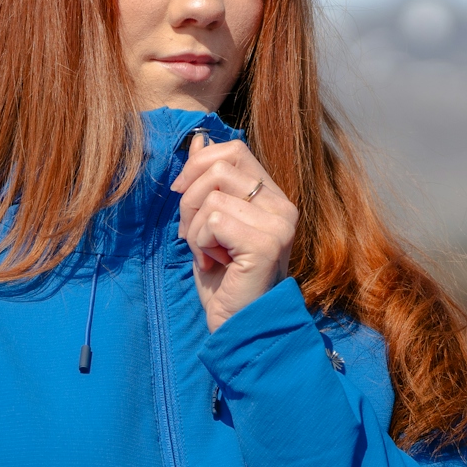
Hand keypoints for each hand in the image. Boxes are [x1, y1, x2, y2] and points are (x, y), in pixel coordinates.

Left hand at [172, 133, 297, 331]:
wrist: (240, 327)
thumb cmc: (224, 281)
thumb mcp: (209, 225)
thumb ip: (208, 183)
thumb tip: (199, 139)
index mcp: (273, 197)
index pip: (234, 150)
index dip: (198, 165)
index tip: (182, 195)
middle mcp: (283, 206)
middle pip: (218, 168)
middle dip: (189, 200)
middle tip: (191, 234)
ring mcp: (278, 224)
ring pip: (211, 196)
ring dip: (194, 229)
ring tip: (207, 254)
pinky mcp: (266, 243)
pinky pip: (213, 221)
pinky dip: (200, 244)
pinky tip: (214, 264)